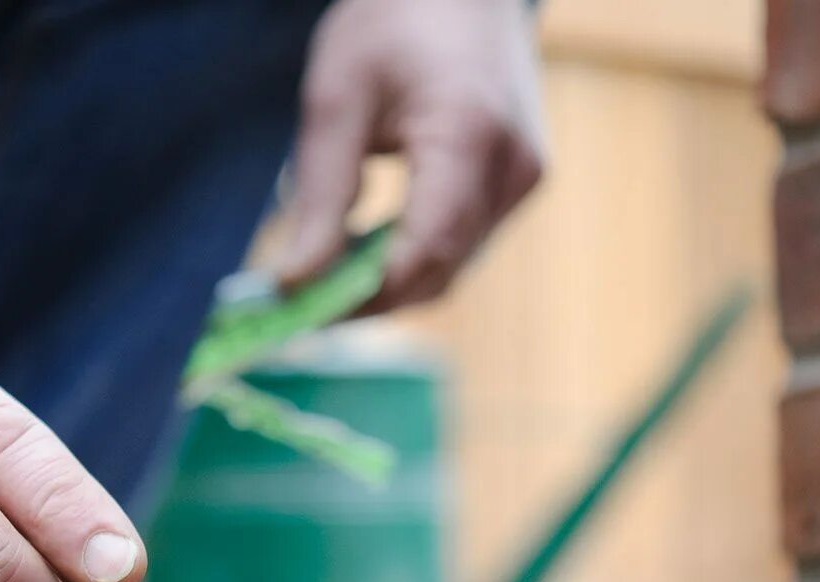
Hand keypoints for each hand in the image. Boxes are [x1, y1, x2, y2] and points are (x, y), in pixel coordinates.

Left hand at [279, 0, 545, 312]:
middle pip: (439, 271)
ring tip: (325, 276)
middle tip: (300, 306)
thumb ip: (320, 197)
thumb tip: (294, 282)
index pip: (426, 249)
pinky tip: (366, 249)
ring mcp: (524, 178)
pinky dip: (413, 257)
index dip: (365, 295)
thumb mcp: (336, 98)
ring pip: (453, 267)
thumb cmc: (395, 18)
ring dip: (389, 283)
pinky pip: (463, 244)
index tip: (303, 313)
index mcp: (469, 135)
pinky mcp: (519, 183)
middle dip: (369, 300)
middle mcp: (512, 167)